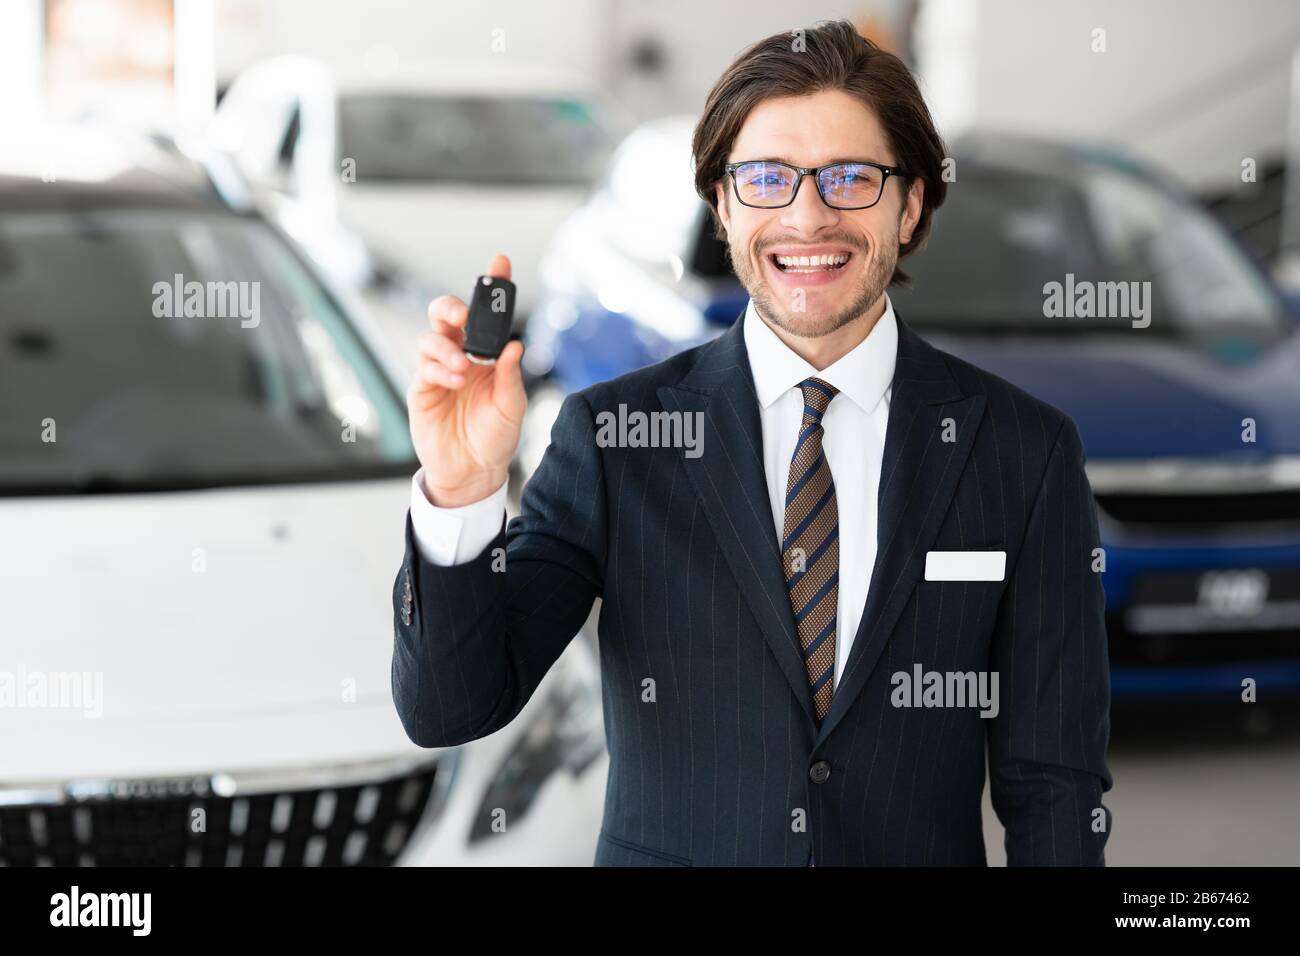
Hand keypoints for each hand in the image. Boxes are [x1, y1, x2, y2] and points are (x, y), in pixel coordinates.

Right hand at [407, 254, 525, 506]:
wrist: (473, 471)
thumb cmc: (494, 437)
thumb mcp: (512, 407)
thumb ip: (511, 377)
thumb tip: (515, 346)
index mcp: (486, 354)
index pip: (486, 314)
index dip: (491, 286)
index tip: (499, 263)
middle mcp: (460, 356)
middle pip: (445, 315)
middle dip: (452, 308)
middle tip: (463, 317)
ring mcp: (438, 370)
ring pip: (429, 337)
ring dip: (445, 347)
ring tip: (462, 368)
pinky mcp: (421, 389)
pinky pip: (424, 368)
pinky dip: (439, 370)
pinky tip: (454, 382)